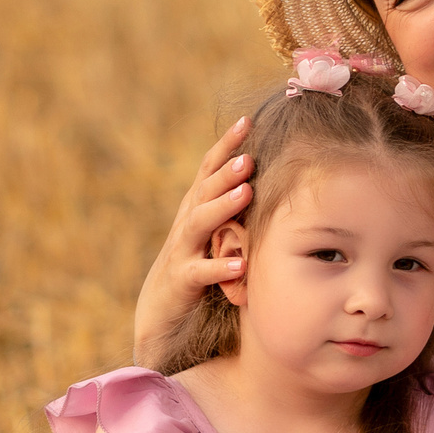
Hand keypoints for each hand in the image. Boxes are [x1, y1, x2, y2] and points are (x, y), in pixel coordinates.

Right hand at [131, 117, 253, 361]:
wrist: (161, 312)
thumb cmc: (196, 266)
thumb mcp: (214, 233)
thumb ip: (234, 208)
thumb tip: (272, 178)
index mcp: (195, 208)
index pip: (208, 169)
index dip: (225, 145)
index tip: (247, 120)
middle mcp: (186, 224)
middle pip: (203, 190)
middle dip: (225, 171)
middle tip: (249, 156)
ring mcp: (182, 251)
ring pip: (199, 224)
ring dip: (222, 207)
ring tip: (246, 193)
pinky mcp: (181, 282)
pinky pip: (200, 273)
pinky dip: (220, 267)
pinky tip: (241, 263)